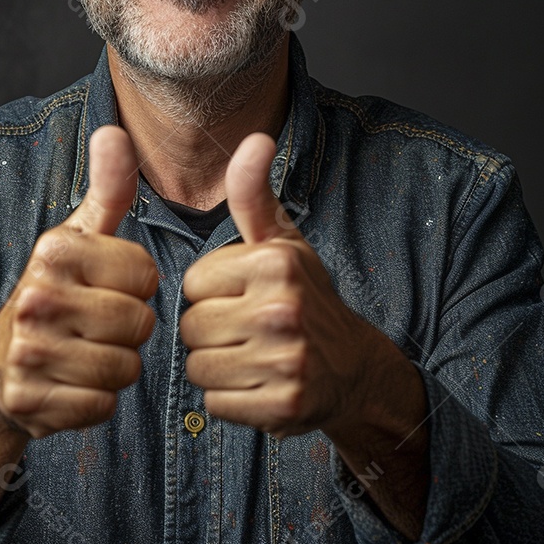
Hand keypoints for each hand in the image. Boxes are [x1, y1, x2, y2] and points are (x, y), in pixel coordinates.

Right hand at [0, 126, 157, 437]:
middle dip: (131, 331)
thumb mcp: (81, 239)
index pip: (146, 276)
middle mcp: (35, 298)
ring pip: (126, 369)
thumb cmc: (58, 292)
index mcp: (54, 251)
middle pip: (140, 325)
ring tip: (88, 352)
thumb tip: (114, 130)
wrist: (1, 365)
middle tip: (98, 326)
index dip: (139, 287)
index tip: (110, 287)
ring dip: (117, 367)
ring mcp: (28, 353)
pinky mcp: (29, 402)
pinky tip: (73, 384)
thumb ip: (109, 189)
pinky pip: (103, 407)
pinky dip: (97, 401)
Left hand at [180, 133, 374, 438]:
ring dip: (216, 367)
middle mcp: (284, 309)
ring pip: (199, 368)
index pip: (191, 283)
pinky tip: (258, 385)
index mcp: (276, 262)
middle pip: (191, 327)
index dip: (209, 292)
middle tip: (246, 330)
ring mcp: (287, 360)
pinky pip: (215, 404)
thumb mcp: (281, 241)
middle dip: (209, 331)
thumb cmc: (304, 296)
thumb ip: (252, 194)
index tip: (241, 295)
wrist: (352, 368)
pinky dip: (230, 400)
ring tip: (250, 356)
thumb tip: (255, 138)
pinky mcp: (285, 405)